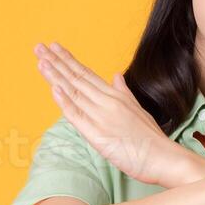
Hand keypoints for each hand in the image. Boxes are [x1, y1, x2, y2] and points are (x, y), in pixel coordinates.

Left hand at [33, 41, 191, 187]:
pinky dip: (65, 102)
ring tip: (41, 60)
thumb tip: (116, 76)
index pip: (87, 73)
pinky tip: (54, 89)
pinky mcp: (98, 135)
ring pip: (74, 92)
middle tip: (39, 47)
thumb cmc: (152, 138)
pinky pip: (78, 116)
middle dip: (56, 62)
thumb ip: (124, 92)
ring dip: (56, 76)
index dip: (69, 60)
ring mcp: (102, 117)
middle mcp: (107, 102)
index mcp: (115, 96)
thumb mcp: (138, 109)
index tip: (55, 48)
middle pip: (77, 78)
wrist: (165, 157)